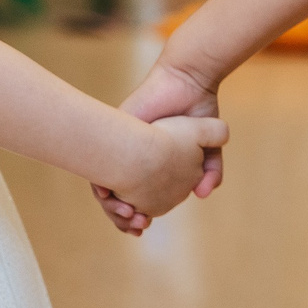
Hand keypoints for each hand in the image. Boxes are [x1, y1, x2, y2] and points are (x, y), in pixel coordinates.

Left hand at [94, 59, 222, 234]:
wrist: (188, 80)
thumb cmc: (199, 109)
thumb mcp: (210, 146)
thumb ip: (211, 170)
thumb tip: (202, 195)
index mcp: (152, 162)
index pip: (137, 197)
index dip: (137, 215)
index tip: (143, 227)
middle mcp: (133, 155)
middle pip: (116, 194)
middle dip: (120, 215)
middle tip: (135, 226)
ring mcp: (121, 143)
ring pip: (103, 181)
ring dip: (109, 203)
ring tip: (126, 214)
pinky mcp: (114, 129)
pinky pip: (96, 160)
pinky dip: (99, 181)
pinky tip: (109, 194)